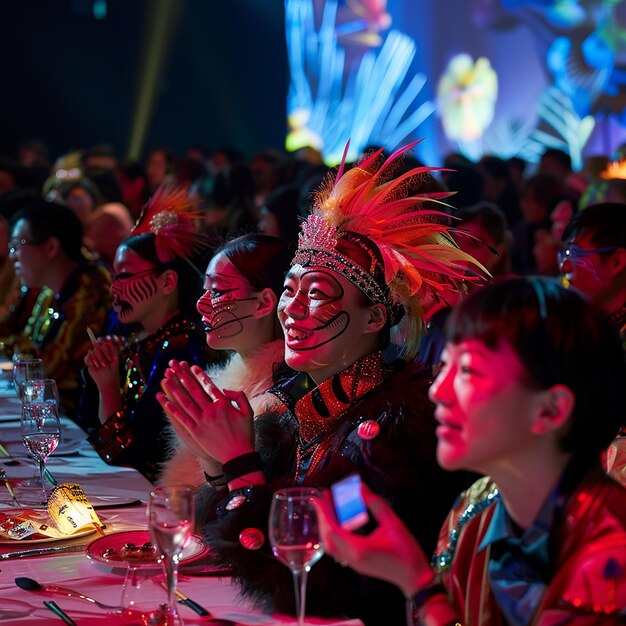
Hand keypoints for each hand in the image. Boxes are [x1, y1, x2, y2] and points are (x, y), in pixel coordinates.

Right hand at [84, 337, 120, 388]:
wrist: (107, 381)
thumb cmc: (113, 371)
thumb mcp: (116, 360)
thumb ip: (113, 350)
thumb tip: (109, 342)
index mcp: (108, 351)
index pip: (104, 343)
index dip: (103, 343)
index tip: (104, 346)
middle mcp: (101, 353)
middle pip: (97, 347)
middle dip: (101, 356)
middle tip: (105, 364)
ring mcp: (94, 357)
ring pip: (91, 352)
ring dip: (96, 359)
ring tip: (100, 366)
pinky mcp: (89, 362)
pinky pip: (86, 358)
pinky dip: (90, 361)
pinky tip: (94, 366)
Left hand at [157, 360, 255, 465]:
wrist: (239, 456)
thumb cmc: (245, 434)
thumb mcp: (248, 412)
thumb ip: (239, 396)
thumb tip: (225, 389)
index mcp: (224, 404)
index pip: (208, 385)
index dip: (199, 375)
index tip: (192, 367)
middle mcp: (211, 411)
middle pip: (194, 391)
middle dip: (183, 377)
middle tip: (175, 368)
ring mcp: (202, 422)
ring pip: (185, 402)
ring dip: (174, 390)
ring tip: (166, 380)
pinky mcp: (196, 432)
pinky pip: (182, 418)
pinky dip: (173, 410)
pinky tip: (166, 402)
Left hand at [314, 483, 435, 596]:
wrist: (414, 577)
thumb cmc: (406, 552)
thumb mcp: (393, 523)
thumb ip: (375, 504)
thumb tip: (361, 487)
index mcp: (359, 549)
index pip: (332, 529)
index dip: (324, 512)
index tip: (319, 497)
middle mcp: (352, 558)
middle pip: (327, 538)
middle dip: (323, 517)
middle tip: (324, 500)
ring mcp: (353, 564)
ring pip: (331, 546)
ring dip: (327, 527)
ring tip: (330, 510)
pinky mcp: (357, 565)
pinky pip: (338, 550)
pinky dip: (334, 535)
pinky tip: (340, 523)